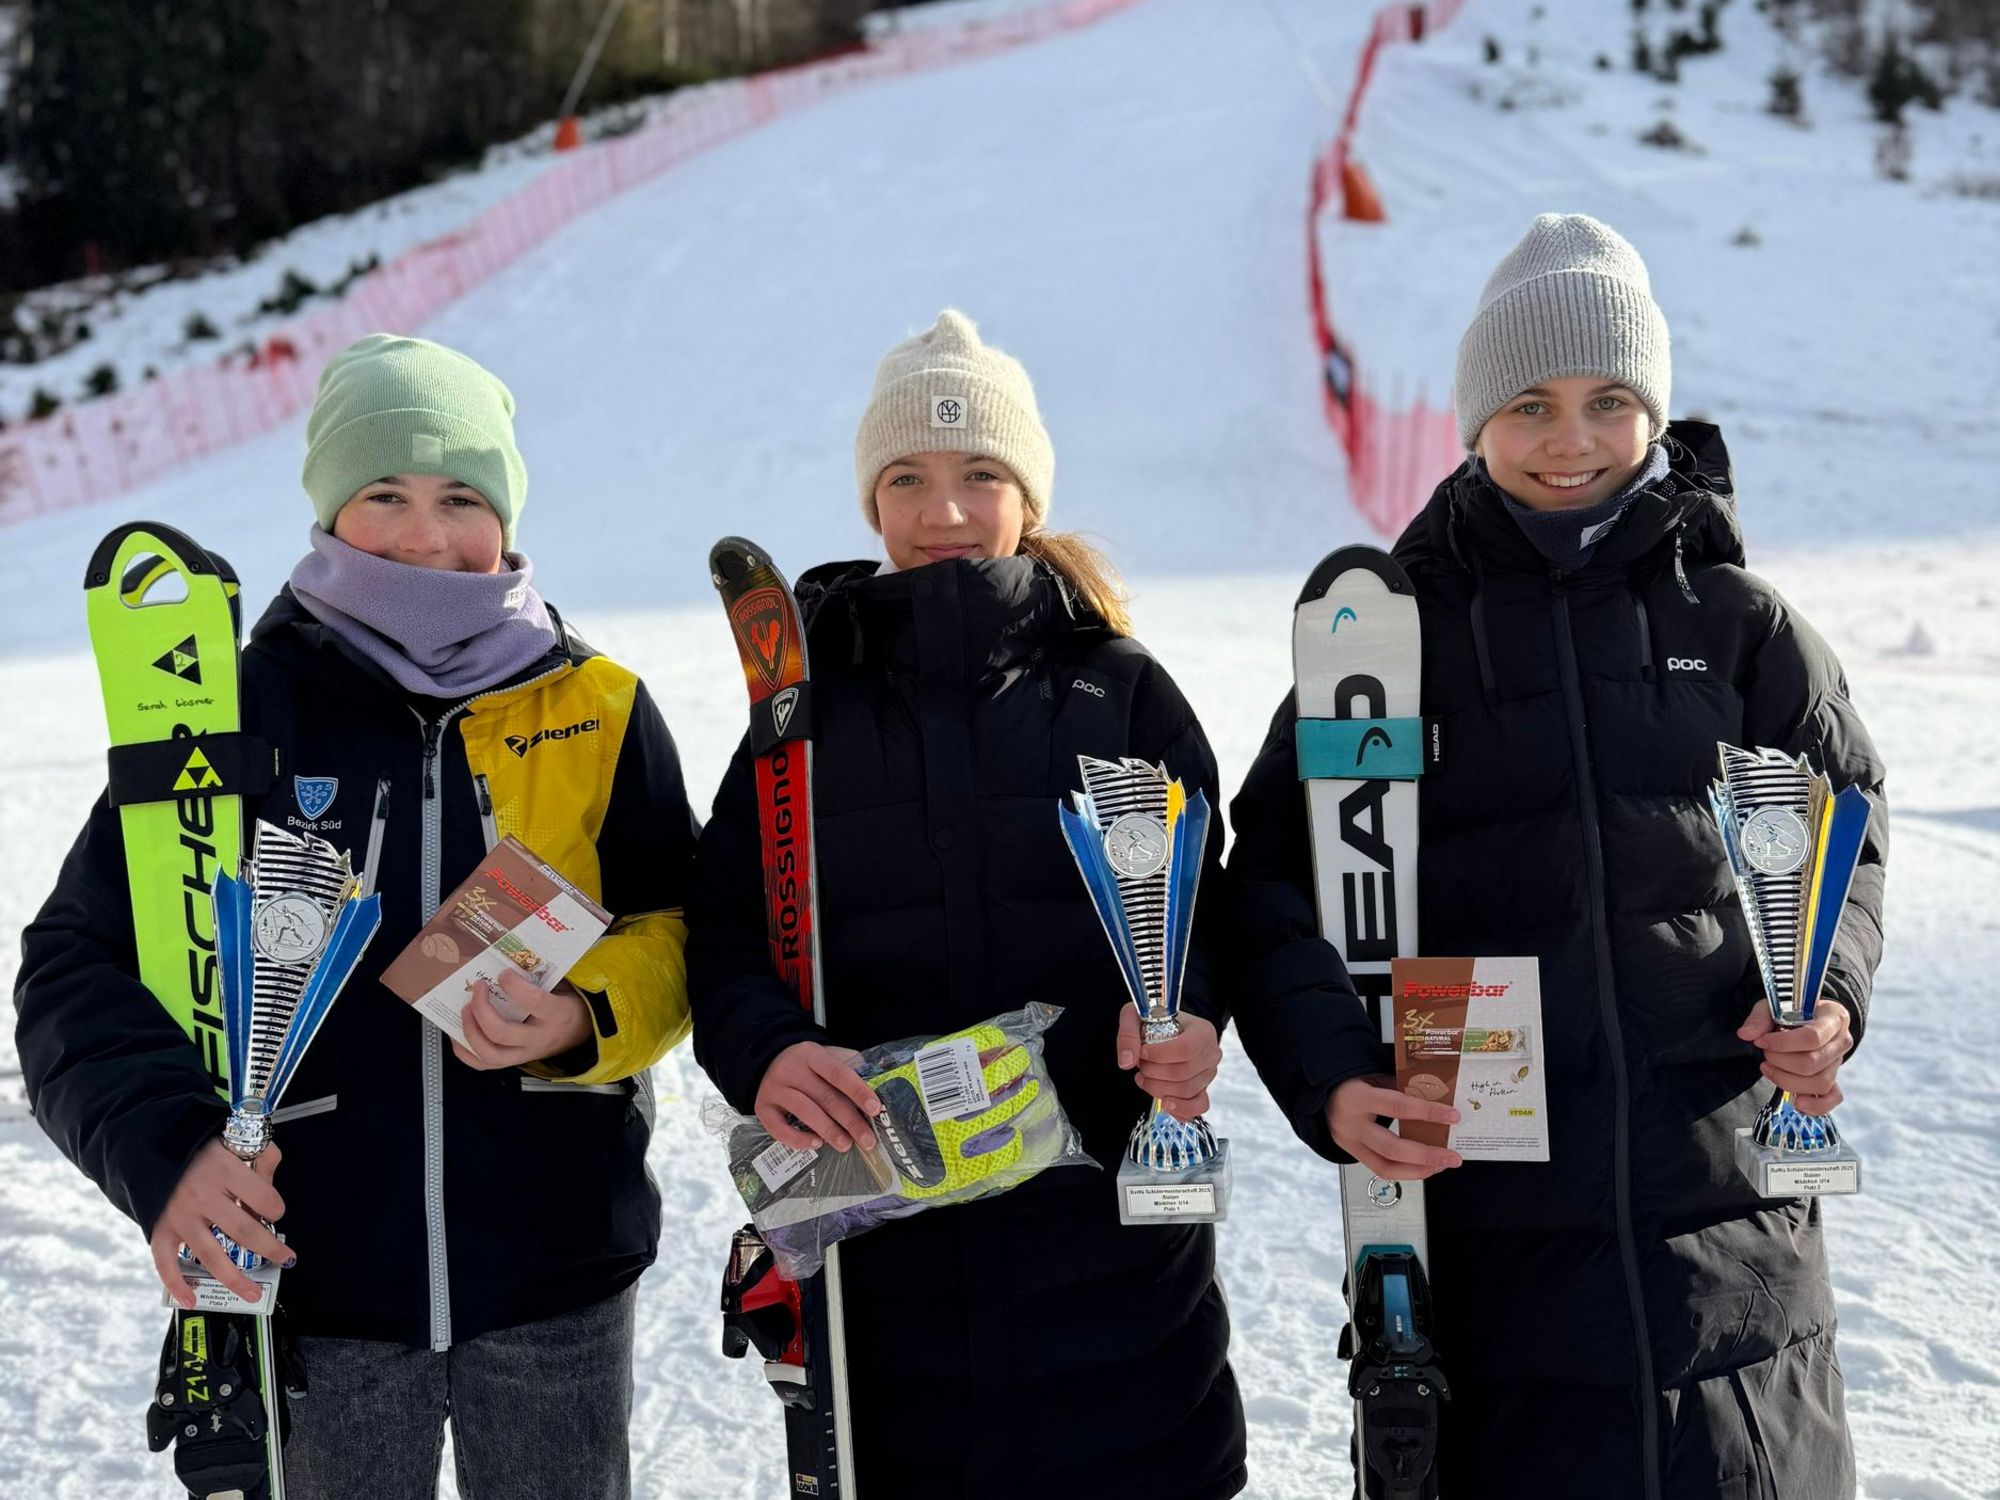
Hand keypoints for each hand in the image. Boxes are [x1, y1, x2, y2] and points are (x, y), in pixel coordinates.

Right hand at [149, 1139, 287, 1309]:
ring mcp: (180, 1216)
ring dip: (235, 1279)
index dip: (276, 1208)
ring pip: (212, 1255)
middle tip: (285, 1258)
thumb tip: (273, 1182)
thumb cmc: (201, 1146)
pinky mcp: (160, 1229)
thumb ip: (262, 1158)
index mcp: (225, 1171)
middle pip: (243, 1231)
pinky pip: (166, 1263)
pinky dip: (176, 1284)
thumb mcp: (236, 1140)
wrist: (151, 1144)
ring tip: (253, 1292)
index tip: (276, 1211)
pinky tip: (191, 1300)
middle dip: (269, 1248)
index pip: (263, 1198)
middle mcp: (203, 1196)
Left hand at [453, 970, 593, 1069]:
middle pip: (501, 1032)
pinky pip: (484, 1064)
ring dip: (470, 1031)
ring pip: (490, 1054)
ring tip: (466, 1009)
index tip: (503, 973)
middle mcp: (539, 1039)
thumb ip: (541, 977)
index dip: (514, 986)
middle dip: (482, 1009)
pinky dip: (465, 1050)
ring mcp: (525, 1054)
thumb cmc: (569, 1004)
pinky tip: (459, 1032)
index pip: (534, 1002)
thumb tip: (509, 960)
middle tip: (477, 988)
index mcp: (557, 1015)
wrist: (583, 1033)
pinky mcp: (514, 1062)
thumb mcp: (564, 987)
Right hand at [755, 1041, 881, 1153]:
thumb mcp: (828, 1056)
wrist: (768, 1060)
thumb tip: (877, 1088)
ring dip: (828, 1131)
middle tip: (867, 1139)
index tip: (875, 1108)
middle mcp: (791, 1069)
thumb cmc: (808, 1064)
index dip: (857, 1091)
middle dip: (850, 1120)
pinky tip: (815, 1144)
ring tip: (846, 1145)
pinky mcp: (762, 1107)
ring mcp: (774, 1088)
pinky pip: (778, 1128)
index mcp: (812, 1054)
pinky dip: (797, 1139)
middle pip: (824, 1097)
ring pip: (804, 1111)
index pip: (838, 1072)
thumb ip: (850, 1067)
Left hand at [1118, 1009, 1221, 1121]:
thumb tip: (1127, 1062)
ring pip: (1185, 1091)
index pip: (1185, 1049)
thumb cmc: (1153, 1021)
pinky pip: (1198, 1106)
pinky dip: (1180, 1109)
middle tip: (1141, 1063)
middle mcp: (1211, 1053)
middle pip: (1183, 1073)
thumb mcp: (1135, 1016)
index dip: (1160, 1055)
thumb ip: (1128, 1035)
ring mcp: (1208, 1074)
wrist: (1163, 1030)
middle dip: (1154, 1072)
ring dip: (1158, 1088)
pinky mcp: (1202, 1090)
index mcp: (1202, 1031)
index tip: (1143, 1052)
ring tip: (1144, 1076)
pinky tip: (1164, 1103)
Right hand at [1325, 1075, 1463, 1180]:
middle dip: (1427, 1155)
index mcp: (1358, 1097)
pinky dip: (1405, 1171)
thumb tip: (1436, 1100)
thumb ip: (1401, 1088)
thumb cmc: (1353, 1083)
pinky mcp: (1352, 1154)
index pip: (1398, 1106)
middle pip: (1392, 1148)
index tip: (1453, 1116)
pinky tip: (1423, 1167)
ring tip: (1441, 1165)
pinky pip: (1380, 1170)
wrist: (1322, 1095)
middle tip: (1452, 1157)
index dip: (1427, 1112)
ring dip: (1419, 1170)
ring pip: (1385, 1167)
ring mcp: (1349, 1143)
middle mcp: (1351, 1124)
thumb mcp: (1375, 1077)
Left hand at [1738, 999, 1851, 1115]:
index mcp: (1833, 1017)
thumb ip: (1760, 1018)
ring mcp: (1839, 1062)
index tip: (1761, 1041)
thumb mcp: (1773, 1006)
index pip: (1812, 1037)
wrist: (1806, 1018)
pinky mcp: (1834, 1079)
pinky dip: (1816, 1106)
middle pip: (1813, 1063)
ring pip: (1820, 1083)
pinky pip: (1833, 1098)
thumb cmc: (1791, 1011)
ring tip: (1769, 1068)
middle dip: (1781, 1061)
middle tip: (1765, 1054)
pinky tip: (1797, 1102)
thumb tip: (1745, 1034)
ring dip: (1788, 1080)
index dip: (1782, 1044)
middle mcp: (1841, 1041)